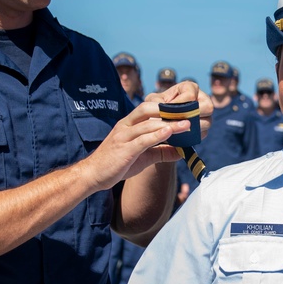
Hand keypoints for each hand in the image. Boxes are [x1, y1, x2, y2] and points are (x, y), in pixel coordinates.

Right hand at [81, 86, 210, 191]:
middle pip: (148, 110)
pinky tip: (170, 133)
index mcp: (129, 124)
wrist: (93, 175)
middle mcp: (126, 126)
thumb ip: (161, 152)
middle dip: (170, 110)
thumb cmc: (117, 164)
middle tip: (189, 113)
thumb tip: (182, 151)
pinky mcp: (124, 149)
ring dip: (169, 123)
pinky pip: (142, 139)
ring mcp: (123, 136)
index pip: (149, 109)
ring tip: (187, 124)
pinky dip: (157, 135)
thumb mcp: (143, 157)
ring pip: (148, 124)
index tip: (185, 109)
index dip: (167, 107)